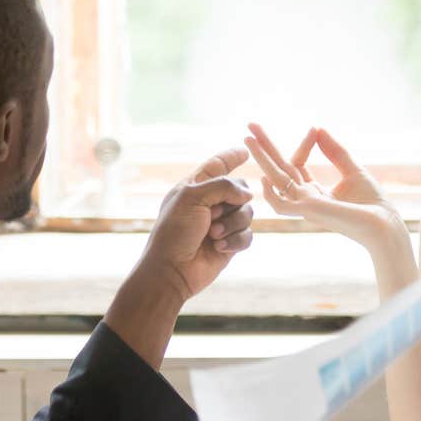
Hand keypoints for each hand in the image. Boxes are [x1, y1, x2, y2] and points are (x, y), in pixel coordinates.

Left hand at [135, 148, 255, 302]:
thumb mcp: (192, 198)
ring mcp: (222, 223)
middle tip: (213, 215)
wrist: (173, 271)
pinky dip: (235, 240)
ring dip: (232, 224)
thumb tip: (248, 194)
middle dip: (233, 202)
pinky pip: (248, 235)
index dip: (231, 157)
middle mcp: (210, 203)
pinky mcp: (230, 242)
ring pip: (247, 213)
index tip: (246, 149)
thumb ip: (223, 186)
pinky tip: (219, 248)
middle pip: (241, 189)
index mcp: (195, 187)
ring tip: (213, 235)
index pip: (217, 165)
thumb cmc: (174, 232)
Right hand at [246, 123, 407, 256]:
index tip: (314, 129)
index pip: (298, 164)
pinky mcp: (308, 211)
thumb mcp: (352, 170)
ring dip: (262, 159)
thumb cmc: (372, 203)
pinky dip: (271, 193)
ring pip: (276, 179)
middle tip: (251, 125)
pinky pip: (281, 204)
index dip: (304, 144)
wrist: (384, 223)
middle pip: (280, 169)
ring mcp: (305, 205)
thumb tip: (319, 128)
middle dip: (265, 148)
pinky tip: (263, 176)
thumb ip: (335, 151)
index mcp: (315, 191)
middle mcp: (305, 198)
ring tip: (248, 138)